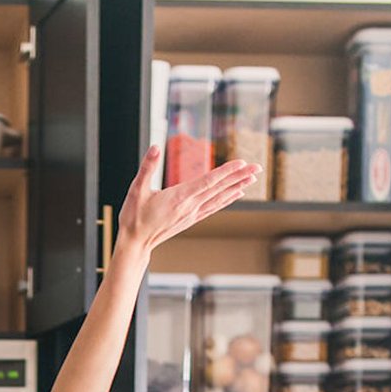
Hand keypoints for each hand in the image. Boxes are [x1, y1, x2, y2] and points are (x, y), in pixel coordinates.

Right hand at [117, 147, 260, 253]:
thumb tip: (153, 148)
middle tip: (257, 167)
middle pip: (219, 189)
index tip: (242, 163)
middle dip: (239, 177)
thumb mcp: (135, 191)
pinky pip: (213, 207)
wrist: (134, 243)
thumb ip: (146, 168)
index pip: (207, 181)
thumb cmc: (133, 217)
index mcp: (178, 197)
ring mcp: (191, 214)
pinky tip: (236, 195)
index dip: (226, 172)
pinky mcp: (190, 219)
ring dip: (237, 187)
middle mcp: (189, 207)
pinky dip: (226, 200)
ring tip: (252, 178)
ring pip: (219, 198)